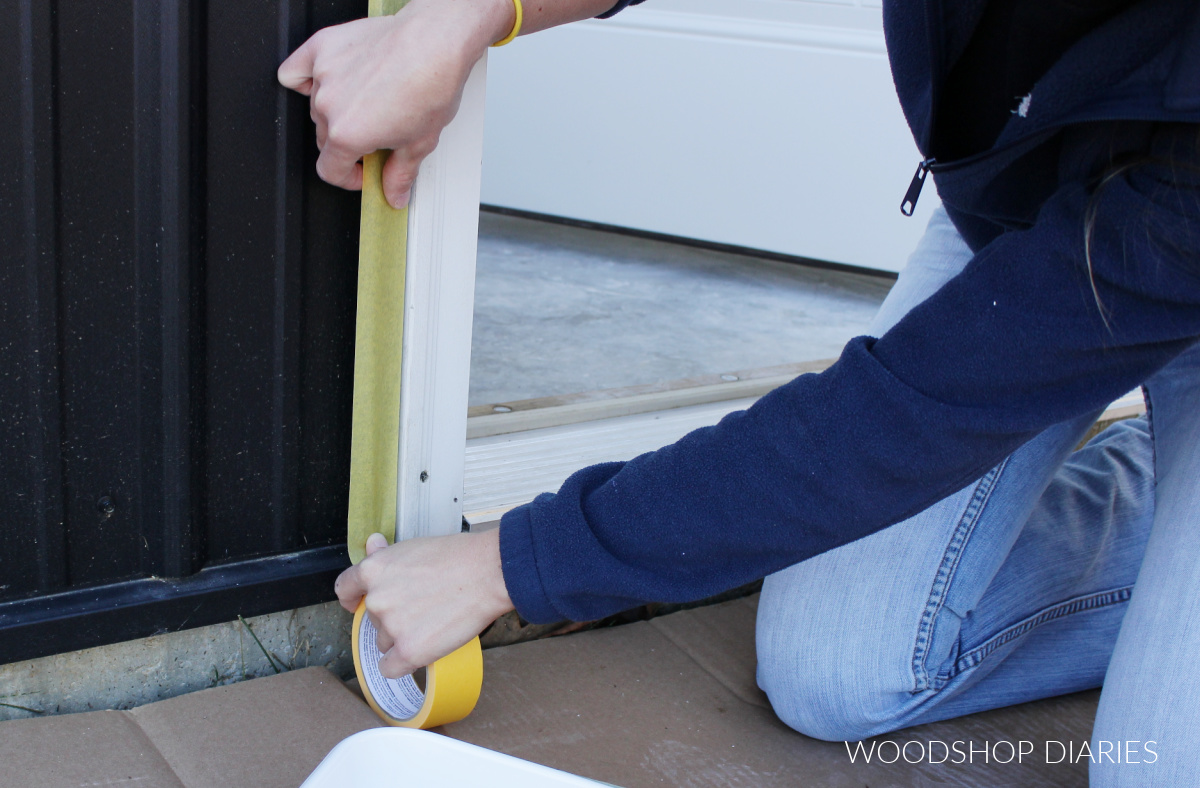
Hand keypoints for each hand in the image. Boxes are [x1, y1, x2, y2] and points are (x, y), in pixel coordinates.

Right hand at [277, 0, 513, 207]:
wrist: (436, 41)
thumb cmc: (431, 83)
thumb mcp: (420, 141)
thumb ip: (401, 174)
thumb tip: (394, 193)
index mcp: (348, 134)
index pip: (329, 170)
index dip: (349, 177)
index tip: (362, 171)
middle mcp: (329, 105)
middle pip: (324, 139)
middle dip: (348, 143)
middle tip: (375, 135)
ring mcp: (323, 75)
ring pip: (317, 106)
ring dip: (336, 110)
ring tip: (369, 102)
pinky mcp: (323, 47)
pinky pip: (295, 70)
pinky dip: (306, 78)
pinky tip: (329, 83)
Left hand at [335, 529, 512, 677]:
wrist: (487, 573)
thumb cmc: (458, 557)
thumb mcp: (415, 547)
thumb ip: (387, 554)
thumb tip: (372, 544)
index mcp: (373, 570)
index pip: (345, 588)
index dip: (351, 598)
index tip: (355, 604)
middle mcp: (376, 599)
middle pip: (373, 619)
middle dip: (392, 617)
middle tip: (422, 607)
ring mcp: (391, 627)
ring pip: (385, 642)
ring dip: (403, 638)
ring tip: (433, 622)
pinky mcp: (409, 651)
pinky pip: (391, 668)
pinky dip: (402, 664)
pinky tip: (417, 654)